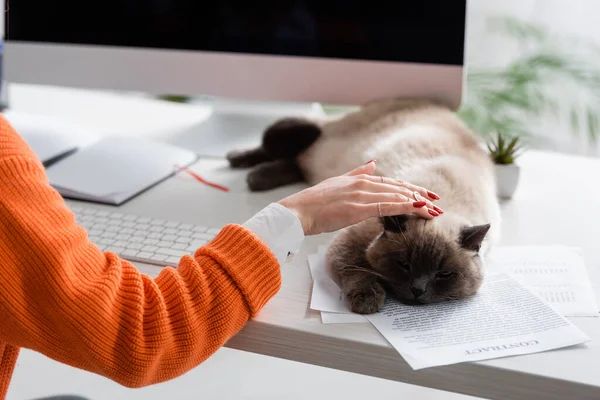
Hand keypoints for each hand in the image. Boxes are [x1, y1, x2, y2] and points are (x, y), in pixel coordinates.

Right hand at [277, 161, 441, 235]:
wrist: (297, 212)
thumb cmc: (314, 202)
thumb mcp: (337, 182)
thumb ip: (356, 172)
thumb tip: (372, 164)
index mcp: (359, 179)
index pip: (392, 183)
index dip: (411, 188)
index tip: (427, 194)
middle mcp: (362, 184)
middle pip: (398, 189)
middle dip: (420, 196)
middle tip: (438, 203)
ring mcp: (360, 195)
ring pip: (396, 197)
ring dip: (418, 203)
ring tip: (434, 210)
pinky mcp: (356, 209)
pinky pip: (386, 207)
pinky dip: (404, 206)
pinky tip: (418, 209)